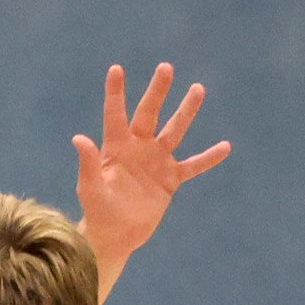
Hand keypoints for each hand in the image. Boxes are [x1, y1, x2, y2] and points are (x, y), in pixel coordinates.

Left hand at [73, 63, 230, 266]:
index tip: (116, 68)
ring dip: (186, 111)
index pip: (116, 114)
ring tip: (198, 88)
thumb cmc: (97, 212)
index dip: (115, 92)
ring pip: (174, 130)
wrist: (115, 236)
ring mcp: (156, 161)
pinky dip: (208, 158)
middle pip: (149, 113)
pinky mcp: (170, 179)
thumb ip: (87, 163)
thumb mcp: (90, 188)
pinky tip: (225, 146)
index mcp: (115, 147)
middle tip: (165, 68)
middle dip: (157, 91)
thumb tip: (79, 138)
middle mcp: (137, 148)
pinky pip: (193, 165)